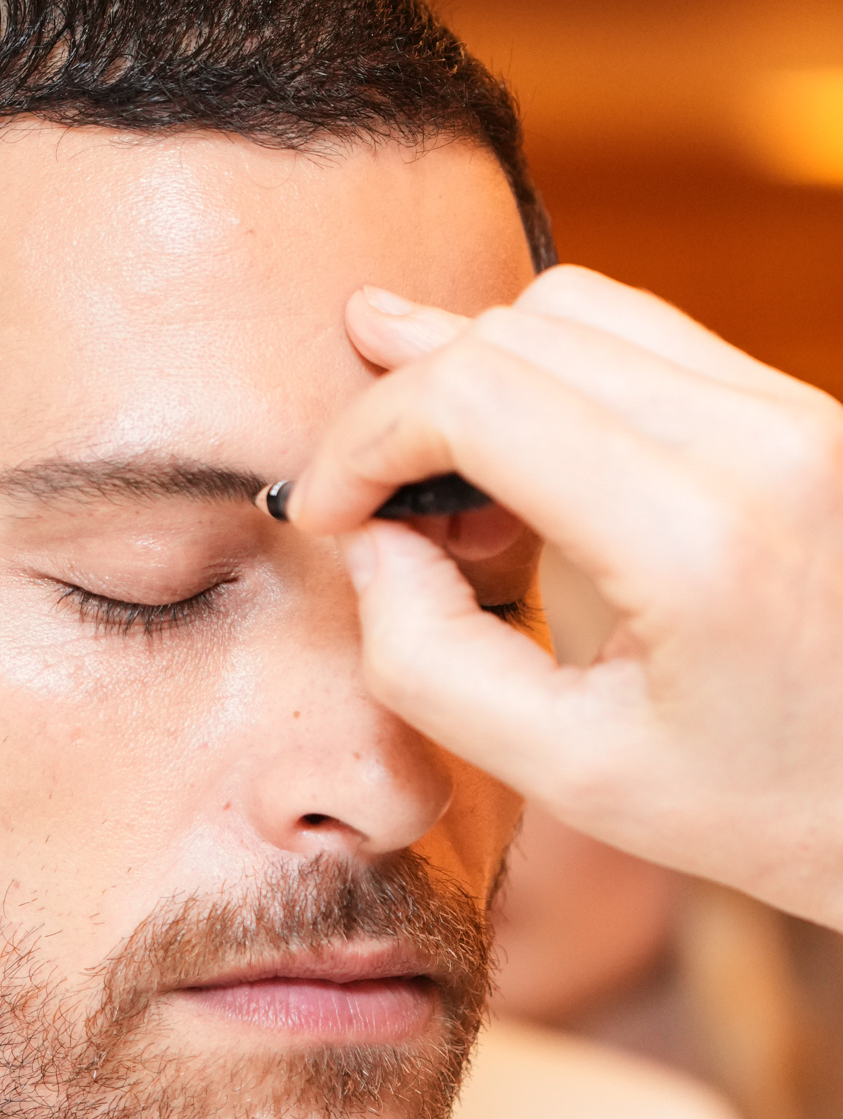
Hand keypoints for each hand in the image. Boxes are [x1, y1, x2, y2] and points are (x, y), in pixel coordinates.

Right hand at [290, 265, 842, 927]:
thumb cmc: (765, 810)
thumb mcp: (571, 776)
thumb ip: (429, 662)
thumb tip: (369, 541)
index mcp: (698, 539)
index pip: (476, 396)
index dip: (365, 438)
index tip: (325, 514)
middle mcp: (766, 443)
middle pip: (520, 328)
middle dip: (411, 401)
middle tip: (378, 509)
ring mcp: (804, 412)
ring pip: (583, 308)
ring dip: (482, 375)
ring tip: (450, 492)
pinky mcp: (813, 411)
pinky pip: (648, 338)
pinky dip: (557, 380)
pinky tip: (530, 474)